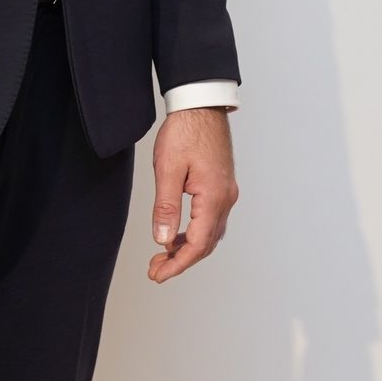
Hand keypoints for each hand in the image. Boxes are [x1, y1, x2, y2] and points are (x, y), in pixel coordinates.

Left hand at [148, 106, 237, 282]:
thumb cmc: (185, 132)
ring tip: (162, 255)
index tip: (158, 275)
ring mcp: (226, 192)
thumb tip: (163, 240)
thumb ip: (166, 207)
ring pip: (210, 233)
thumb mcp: (168, 169)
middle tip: (155, 270)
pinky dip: (194, 233)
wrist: (201, 105)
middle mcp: (225, 198)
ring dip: (187, 248)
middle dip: (181, 260)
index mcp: (214, 197)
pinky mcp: (221, 185)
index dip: (177, 264)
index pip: (198, 245)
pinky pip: (210, 219)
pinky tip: (177, 233)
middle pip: (206, 244)